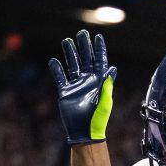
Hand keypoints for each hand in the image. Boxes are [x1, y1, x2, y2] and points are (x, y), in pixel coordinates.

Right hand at [48, 29, 116, 144]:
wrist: (84, 132)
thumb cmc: (98, 118)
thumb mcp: (105, 102)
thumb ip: (108, 85)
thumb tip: (112, 69)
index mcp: (99, 81)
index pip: (100, 61)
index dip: (99, 49)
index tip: (98, 37)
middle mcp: (88, 80)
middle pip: (86, 59)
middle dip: (84, 46)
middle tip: (82, 33)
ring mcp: (76, 85)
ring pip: (73, 65)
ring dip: (70, 53)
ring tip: (67, 41)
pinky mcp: (66, 91)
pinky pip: (60, 77)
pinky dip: (56, 69)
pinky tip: (53, 60)